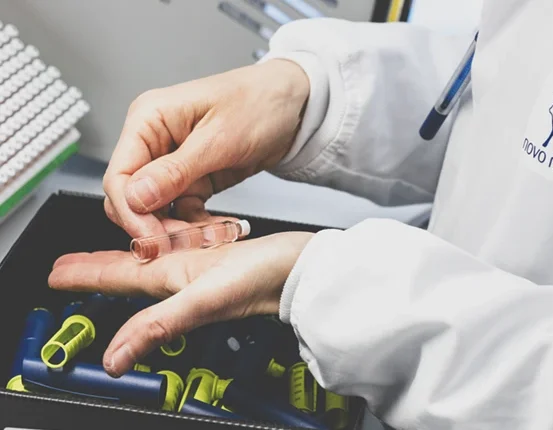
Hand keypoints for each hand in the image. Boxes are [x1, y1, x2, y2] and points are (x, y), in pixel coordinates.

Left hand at [47, 231, 313, 376]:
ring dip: (131, 250)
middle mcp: (188, 277)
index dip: (87, 277)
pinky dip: (173, 236)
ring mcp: (207, 265)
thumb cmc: (269, 281)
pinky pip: (187, 242)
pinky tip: (175, 233)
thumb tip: (116, 360)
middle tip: (70, 263)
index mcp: (177, 285)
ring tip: (114, 243)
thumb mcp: (205, 300)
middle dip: (99, 266)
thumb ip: (160, 325)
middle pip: (132, 269)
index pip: (121, 280)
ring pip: (158, 254)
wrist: (308, 269)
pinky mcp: (227, 252)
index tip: (57, 274)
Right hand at [104, 59, 309, 237]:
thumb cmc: (260, 102)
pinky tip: (218, 231)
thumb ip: (175, 171)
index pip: (119, 175)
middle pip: (132, 197)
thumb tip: (135, 196)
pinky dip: (197, 225)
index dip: (130, 211)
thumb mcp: (219, 139)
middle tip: (182, 244)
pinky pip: (183, 211)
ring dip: (179, 229)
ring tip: (209, 238)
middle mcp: (155, 141)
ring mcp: (173, 162)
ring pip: (157, 210)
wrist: (294, 104)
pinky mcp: (194, 178)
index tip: (151, 238)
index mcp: (149, 119)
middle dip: (154, 225)